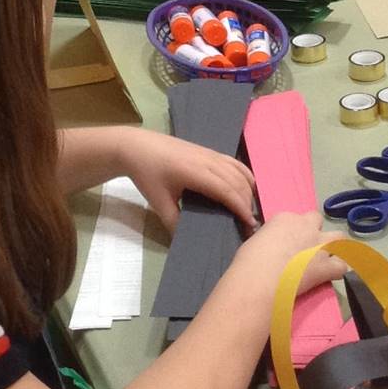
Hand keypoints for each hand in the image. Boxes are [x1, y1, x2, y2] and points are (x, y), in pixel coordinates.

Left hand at [116, 128, 256, 231]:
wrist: (136, 147)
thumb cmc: (146, 174)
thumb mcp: (157, 202)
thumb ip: (173, 222)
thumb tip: (186, 241)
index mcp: (195, 172)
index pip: (226, 189)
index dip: (240, 207)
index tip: (250, 224)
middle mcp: (207, 160)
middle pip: (237, 181)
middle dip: (247, 202)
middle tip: (250, 225)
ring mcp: (209, 153)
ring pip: (238, 170)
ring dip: (248, 189)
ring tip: (249, 209)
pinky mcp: (208, 150)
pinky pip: (234, 162)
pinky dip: (244, 175)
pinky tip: (246, 187)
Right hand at [239, 208, 346, 287]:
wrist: (261, 278)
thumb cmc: (250, 260)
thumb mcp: (256, 241)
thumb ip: (269, 240)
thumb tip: (271, 248)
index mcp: (285, 218)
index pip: (295, 219)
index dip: (293, 231)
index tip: (288, 242)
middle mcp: (306, 227)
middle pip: (318, 221)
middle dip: (315, 231)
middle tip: (307, 246)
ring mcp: (319, 245)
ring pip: (339, 237)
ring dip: (336, 245)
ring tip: (329, 257)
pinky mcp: (327, 266)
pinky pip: (342, 266)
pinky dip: (340, 270)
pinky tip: (334, 276)